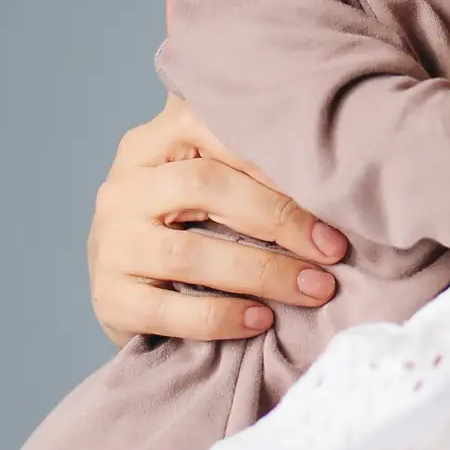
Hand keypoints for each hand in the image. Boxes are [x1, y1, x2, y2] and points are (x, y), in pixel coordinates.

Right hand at [88, 94, 349, 346]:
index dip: (272, 157)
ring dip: (262, 272)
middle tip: (332, 249)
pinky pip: (168, 310)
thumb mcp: (203, 179)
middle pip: (203, 186)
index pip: (210, 129)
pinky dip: (221, 317)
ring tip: (313, 289)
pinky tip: (261, 320)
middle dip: (278, 218)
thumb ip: (244, 156)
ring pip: (189, 254)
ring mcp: (111, 244)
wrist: (123, 288)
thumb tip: (341, 158)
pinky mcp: (108, 298)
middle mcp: (123, 187)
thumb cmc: (185, 225)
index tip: (329, 189)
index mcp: (150, 144)